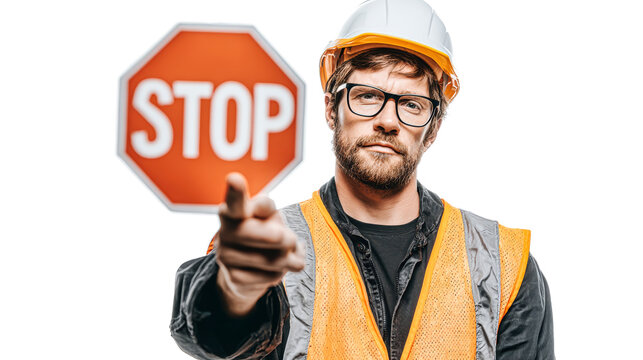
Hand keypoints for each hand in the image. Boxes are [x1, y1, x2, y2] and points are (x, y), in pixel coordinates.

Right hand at [215, 172, 304, 316]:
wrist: (247, 270)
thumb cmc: (262, 231)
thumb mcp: (268, 215)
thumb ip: (268, 209)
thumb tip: (267, 212)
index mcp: (234, 211)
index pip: (236, 202)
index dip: (236, 191)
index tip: (235, 178)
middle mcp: (225, 232)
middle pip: (259, 233)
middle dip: (281, 238)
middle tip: (291, 239)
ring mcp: (226, 256)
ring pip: (271, 258)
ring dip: (288, 257)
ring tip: (286, 253)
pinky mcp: (234, 279)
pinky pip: (270, 276)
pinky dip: (281, 273)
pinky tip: (274, 268)